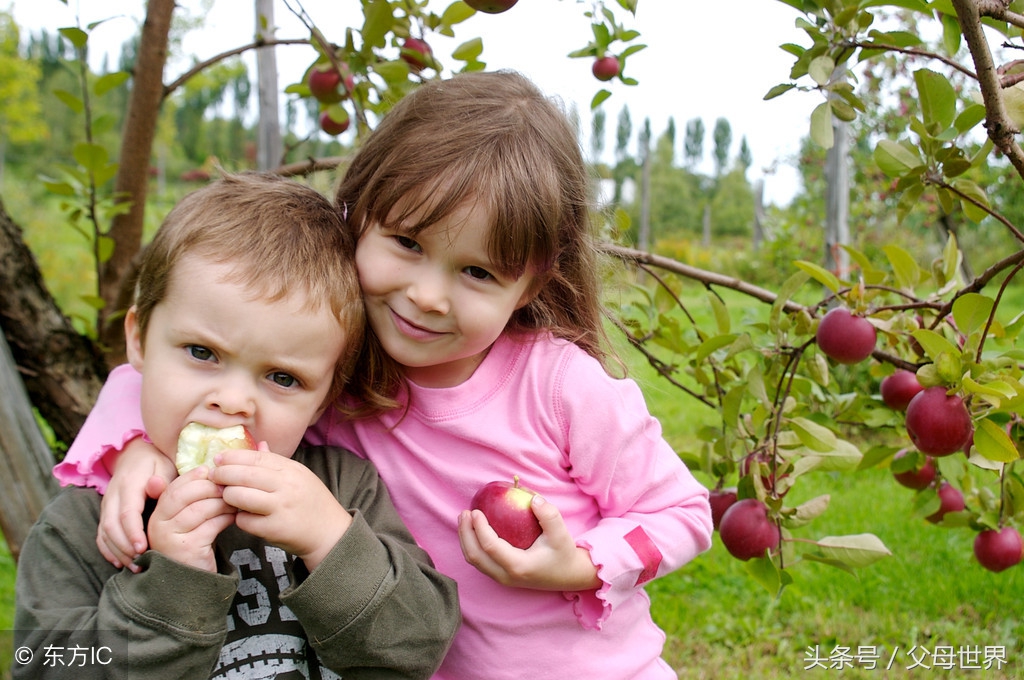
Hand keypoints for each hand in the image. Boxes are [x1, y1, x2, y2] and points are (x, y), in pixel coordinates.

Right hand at [97, 437, 177, 571]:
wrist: (135, 454)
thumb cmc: (157, 463)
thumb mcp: (164, 465)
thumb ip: (162, 479)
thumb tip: (155, 486)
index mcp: (129, 484)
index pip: (127, 512)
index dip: (133, 532)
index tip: (143, 548)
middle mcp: (113, 496)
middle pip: (111, 526)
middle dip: (124, 547)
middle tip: (141, 564)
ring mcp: (106, 505)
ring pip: (104, 532)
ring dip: (118, 551)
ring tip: (135, 567)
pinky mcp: (105, 512)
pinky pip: (100, 534)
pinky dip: (108, 549)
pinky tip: (119, 562)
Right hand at [147, 466, 235, 571]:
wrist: (192, 581)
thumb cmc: (194, 543)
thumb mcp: (189, 519)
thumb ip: (192, 497)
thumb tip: (209, 467)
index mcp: (156, 514)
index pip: (174, 488)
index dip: (193, 476)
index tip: (211, 470)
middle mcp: (158, 525)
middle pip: (185, 495)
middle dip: (210, 486)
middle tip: (229, 484)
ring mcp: (171, 538)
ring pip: (200, 508)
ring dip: (222, 501)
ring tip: (235, 500)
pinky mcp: (188, 549)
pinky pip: (211, 525)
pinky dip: (226, 517)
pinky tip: (234, 515)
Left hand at [211, 444, 352, 570]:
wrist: (330, 532)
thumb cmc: (312, 502)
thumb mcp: (299, 476)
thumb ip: (276, 461)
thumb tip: (258, 444)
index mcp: (292, 469)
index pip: (255, 457)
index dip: (233, 457)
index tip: (218, 459)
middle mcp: (287, 485)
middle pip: (244, 475)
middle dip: (223, 474)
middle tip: (213, 476)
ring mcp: (281, 507)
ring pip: (240, 497)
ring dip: (228, 496)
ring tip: (227, 497)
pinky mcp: (275, 528)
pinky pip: (245, 520)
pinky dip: (239, 518)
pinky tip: (243, 517)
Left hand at [458, 495, 599, 590]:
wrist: (569, 575)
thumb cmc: (564, 553)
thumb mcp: (561, 533)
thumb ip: (548, 515)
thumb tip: (532, 498)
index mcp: (518, 566)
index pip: (490, 547)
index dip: (479, 528)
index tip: (475, 510)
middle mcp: (506, 576)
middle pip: (475, 556)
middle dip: (465, 534)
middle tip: (464, 512)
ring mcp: (502, 578)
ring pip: (474, 561)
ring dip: (465, 540)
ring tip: (464, 518)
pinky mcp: (502, 576)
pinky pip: (480, 561)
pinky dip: (472, 545)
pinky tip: (473, 529)